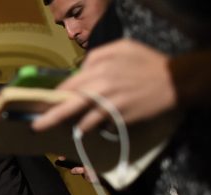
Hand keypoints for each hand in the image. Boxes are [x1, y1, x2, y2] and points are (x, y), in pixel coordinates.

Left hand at [32, 40, 174, 132]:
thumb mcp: (123, 48)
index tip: (43, 105)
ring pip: (81, 120)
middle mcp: (100, 85)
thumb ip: (98, 56)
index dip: (55, 97)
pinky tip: (92, 129)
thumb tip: (81, 70)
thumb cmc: (148, 64)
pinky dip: (93, 129)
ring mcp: (108, 103)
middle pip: (68, 103)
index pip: (68, 85)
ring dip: (73, 126)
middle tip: (35, 127)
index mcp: (99, 67)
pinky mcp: (118, 117)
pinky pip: (97, 127)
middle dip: (50, 116)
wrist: (175, 82)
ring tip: (68, 130)